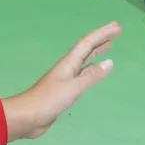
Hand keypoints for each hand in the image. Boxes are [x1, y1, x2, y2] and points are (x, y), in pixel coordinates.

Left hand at [2, 22, 120, 140]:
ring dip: (97, 52)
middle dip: (101, 39)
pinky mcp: (65, 90)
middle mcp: (68, 68)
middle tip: (116, 31)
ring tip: (109, 46)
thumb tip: (110, 62)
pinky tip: (96, 71)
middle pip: (87, 49)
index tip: (117, 27)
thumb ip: (91, 76)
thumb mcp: (72, 88)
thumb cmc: (48, 101)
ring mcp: (66, 78)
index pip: (88, 43)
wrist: (27, 117)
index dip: (102, 34)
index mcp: (68, 64)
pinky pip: (83, 74)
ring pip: (85, 60)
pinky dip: (92, 69)